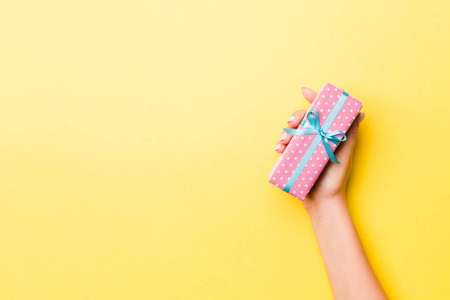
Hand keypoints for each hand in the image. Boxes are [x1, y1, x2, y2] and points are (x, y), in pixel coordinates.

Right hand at [275, 87, 364, 211]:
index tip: (305, 91)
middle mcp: (316, 139)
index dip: (313, 99)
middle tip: (292, 123)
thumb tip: (360, 113)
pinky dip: (280, 145)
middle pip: (304, 120)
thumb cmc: (336, 179)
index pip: (321, 112)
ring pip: (292, 132)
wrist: (323, 202)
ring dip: (286, 132)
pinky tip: (279, 149)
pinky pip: (285, 147)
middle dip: (295, 117)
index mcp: (328, 135)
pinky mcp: (294, 159)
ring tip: (284, 142)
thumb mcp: (345, 154)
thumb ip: (350, 134)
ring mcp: (304, 149)